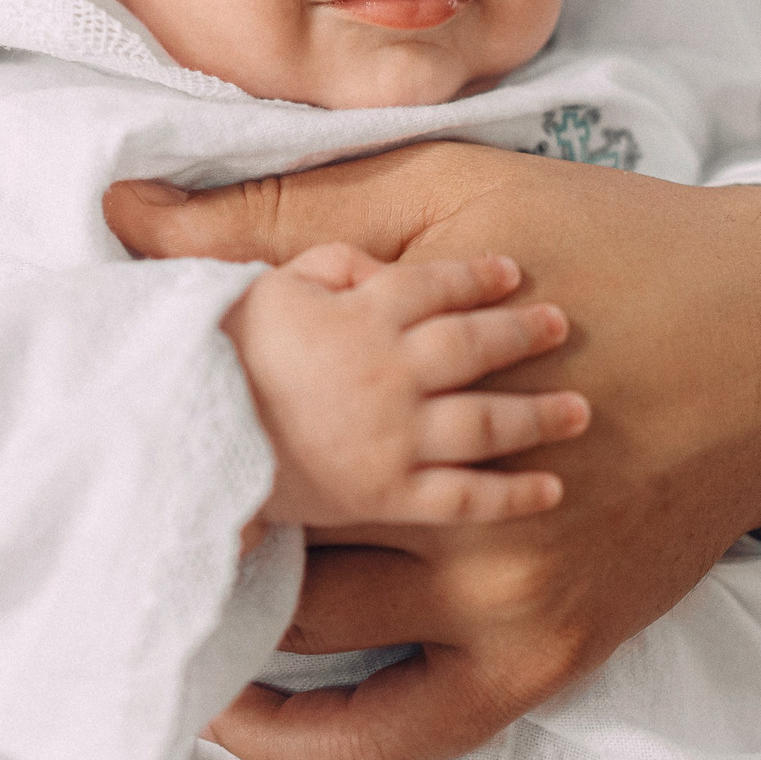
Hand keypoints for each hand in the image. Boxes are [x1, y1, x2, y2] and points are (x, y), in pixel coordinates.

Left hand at [106, 144, 760, 759]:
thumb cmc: (611, 243)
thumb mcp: (449, 194)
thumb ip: (286, 215)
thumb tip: (124, 212)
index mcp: (424, 385)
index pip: (244, 437)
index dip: (157, 438)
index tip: (102, 435)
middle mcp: (465, 514)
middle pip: (268, 542)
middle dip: (186, 528)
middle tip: (109, 518)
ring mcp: (512, 598)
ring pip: (318, 645)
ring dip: (231, 625)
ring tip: (156, 597)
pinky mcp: (550, 653)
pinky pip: (407, 734)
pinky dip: (319, 738)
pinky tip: (248, 711)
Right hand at [231, 246, 583, 527]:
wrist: (182, 435)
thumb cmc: (214, 354)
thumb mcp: (261, 285)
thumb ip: (321, 264)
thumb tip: (362, 264)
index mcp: (362, 315)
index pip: (434, 286)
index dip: (476, 276)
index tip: (511, 270)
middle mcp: (391, 372)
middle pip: (474, 346)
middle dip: (521, 333)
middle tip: (562, 325)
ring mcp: (396, 436)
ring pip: (485, 419)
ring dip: (536, 413)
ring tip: (578, 412)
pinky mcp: (390, 495)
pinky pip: (465, 495)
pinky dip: (512, 493)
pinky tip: (549, 490)